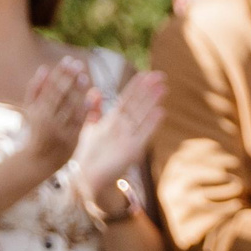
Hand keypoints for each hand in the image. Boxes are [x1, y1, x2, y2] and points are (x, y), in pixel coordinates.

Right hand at [16, 56, 93, 177]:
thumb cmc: (37, 130)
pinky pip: (78, 122)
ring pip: (69, 107)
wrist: (40, 159)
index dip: (60, 73)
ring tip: (85, 76)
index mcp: (37, 110)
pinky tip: (92, 98)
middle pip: (59, 95)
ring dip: (78, 91)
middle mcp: (46, 118)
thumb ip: (36, 89)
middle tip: (79, 64)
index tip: (69, 61)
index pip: (50, 88)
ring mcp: (59, 129)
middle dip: (69, 78)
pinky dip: (85, 110)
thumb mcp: (31, 110)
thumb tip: (44, 69)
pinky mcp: (70, 139)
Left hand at [70, 70, 165, 217]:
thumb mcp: (90, 127)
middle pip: (138, 105)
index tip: (147, 73)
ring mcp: (129, 138)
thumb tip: (95, 89)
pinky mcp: (132, 151)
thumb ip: (94, 109)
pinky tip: (161, 111)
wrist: (87, 177)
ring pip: (142, 116)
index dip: (137, 86)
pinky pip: (143, 134)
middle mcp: (124, 128)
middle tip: (161, 75)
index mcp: (114, 121)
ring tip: (163, 88)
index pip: (127, 99)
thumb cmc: (89, 154)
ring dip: (153, 102)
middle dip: (148, 90)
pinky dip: (152, 123)